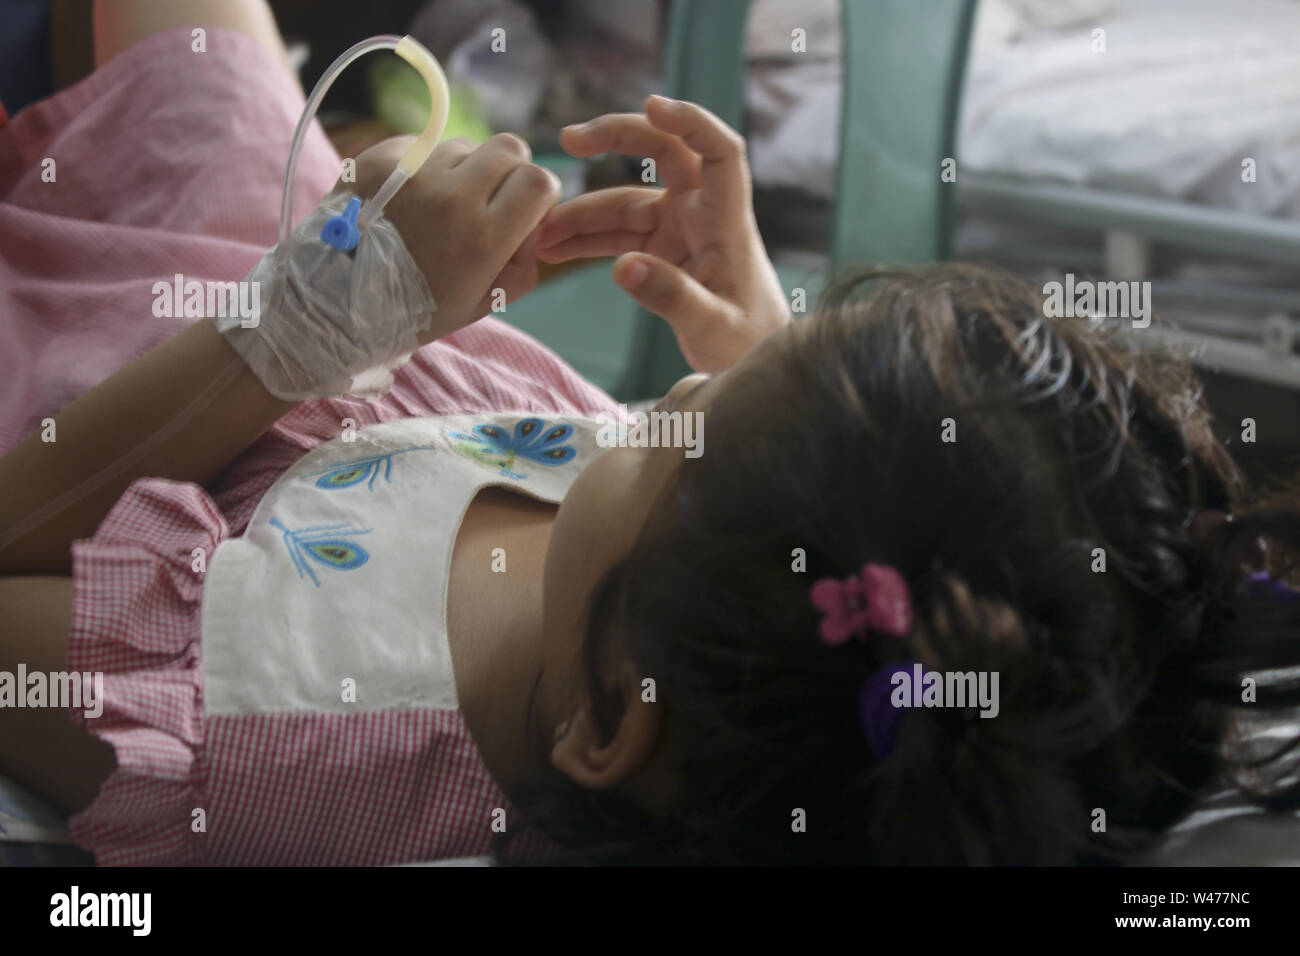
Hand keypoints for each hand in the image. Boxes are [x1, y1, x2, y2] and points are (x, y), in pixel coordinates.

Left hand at [344, 133, 560, 344]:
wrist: (335, 303)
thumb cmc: (416, 311)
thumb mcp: (483, 303)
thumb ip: (524, 262)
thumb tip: (536, 220)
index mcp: (482, 238)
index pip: (539, 180)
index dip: (538, 193)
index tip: (524, 209)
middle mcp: (451, 196)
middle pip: (510, 148)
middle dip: (509, 171)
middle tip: (487, 199)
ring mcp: (413, 171)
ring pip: (465, 145)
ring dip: (464, 168)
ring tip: (439, 204)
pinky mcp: (381, 157)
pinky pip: (424, 145)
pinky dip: (426, 166)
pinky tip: (410, 198)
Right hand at [535, 95, 789, 372]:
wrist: (747, 358)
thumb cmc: (746, 340)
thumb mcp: (712, 327)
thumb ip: (671, 297)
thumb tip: (623, 267)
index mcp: (727, 221)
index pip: (721, 153)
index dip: (691, 121)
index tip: (653, 106)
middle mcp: (701, 213)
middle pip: (663, 153)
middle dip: (617, 138)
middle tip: (569, 139)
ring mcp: (677, 228)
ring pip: (625, 202)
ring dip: (582, 213)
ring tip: (539, 234)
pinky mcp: (658, 248)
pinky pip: (615, 233)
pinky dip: (585, 239)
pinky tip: (551, 248)